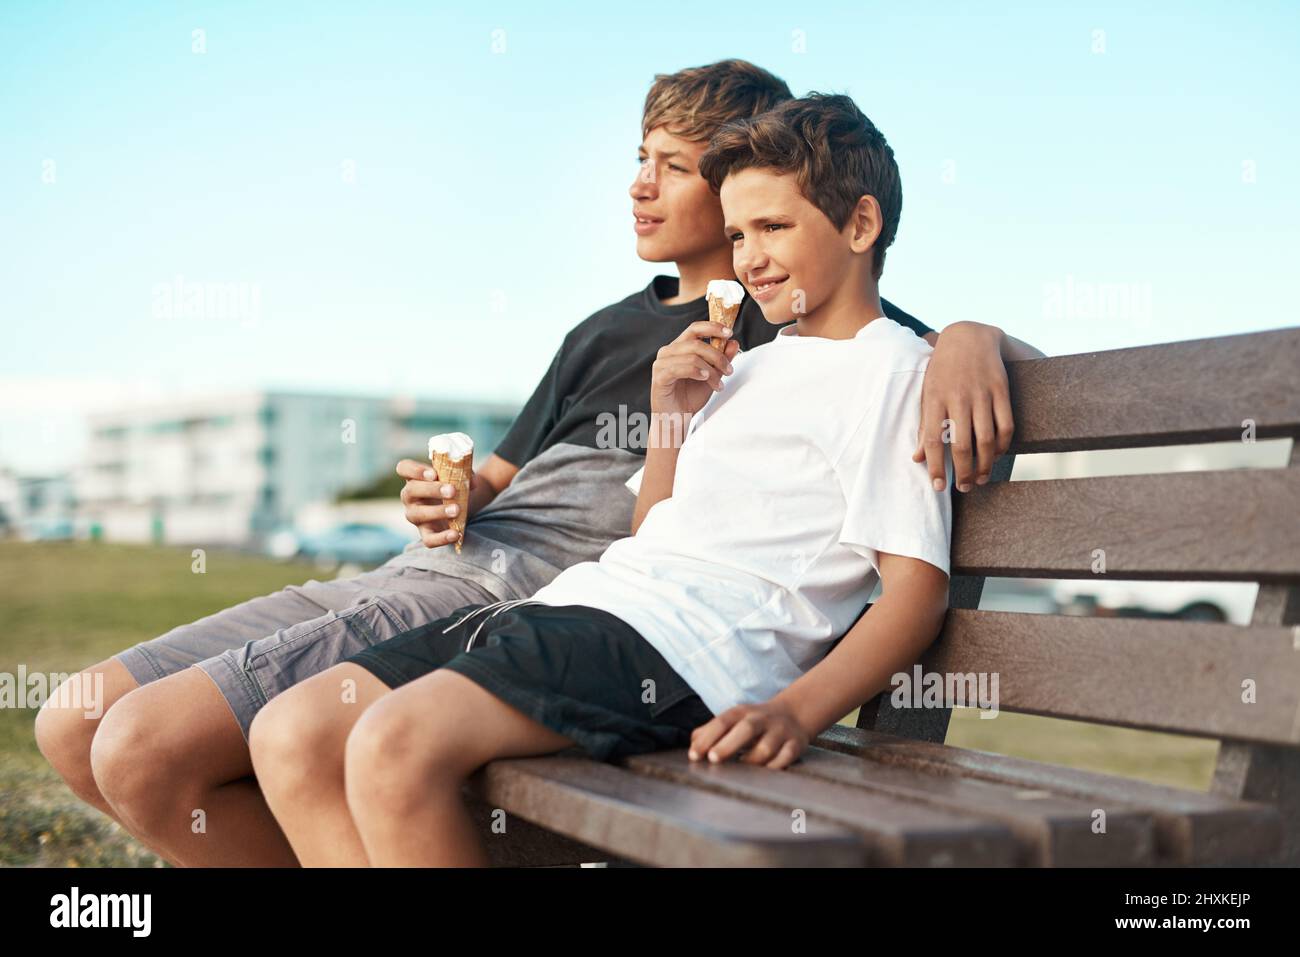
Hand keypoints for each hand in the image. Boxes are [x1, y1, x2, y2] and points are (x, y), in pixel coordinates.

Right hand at [396, 459, 477, 547]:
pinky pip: (428, 539)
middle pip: (410, 490)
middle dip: (432, 490)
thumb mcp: (459, 476)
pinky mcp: (426, 533)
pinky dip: (441, 538)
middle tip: (452, 491)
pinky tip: (455, 533)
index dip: (415, 470)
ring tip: (456, 509)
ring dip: (437, 512)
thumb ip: (465, 474)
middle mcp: (410, 496)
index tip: (434, 474)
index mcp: (415, 477)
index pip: (404, 468)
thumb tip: (473, 482)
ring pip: (417, 514)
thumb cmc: (455, 486)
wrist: (462, 506)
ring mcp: (415, 516)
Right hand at [650, 320, 740, 415]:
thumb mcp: (712, 376)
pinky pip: (679, 368)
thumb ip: (721, 359)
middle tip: (729, 370)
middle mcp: (668, 351)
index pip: (695, 328)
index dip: (712, 327)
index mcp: (679, 347)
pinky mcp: (659, 377)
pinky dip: (696, 372)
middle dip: (717, 355)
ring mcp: (661, 363)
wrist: (677, 419)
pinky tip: (705, 378)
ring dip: (710, 370)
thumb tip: (733, 343)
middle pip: (696, 342)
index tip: (730, 333)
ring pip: (691, 356)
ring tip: (718, 384)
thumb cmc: (690, 397)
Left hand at [687, 699, 809, 768]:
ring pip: (766, 748)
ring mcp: (780, 731)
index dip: (707, 738)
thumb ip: (709, 732)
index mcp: (742, 713)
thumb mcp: (732, 720)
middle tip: (713, 759)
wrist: (794, 713)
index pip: (722, 722)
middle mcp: (761, 719)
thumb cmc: (753, 722)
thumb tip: (691, 749)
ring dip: (751, 760)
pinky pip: (786, 758)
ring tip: (740, 769)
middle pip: (746, 729)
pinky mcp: (796, 744)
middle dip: (728, 744)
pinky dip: (775, 767)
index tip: (694, 755)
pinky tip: (764, 773)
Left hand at [912, 321, 1013, 491]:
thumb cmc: (942, 371)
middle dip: (963, 472)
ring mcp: (982, 393)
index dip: (936, 466)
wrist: (968, 336)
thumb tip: (917, 459)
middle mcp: (958, 397)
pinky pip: (1006, 425)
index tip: (938, 486)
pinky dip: (1003, 445)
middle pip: (962, 445)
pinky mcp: (1001, 389)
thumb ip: (924, 426)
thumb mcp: (927, 394)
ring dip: (984, 465)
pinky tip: (996, 456)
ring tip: (980, 479)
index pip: (932, 440)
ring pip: (986, 439)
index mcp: (934, 399)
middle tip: (964, 488)